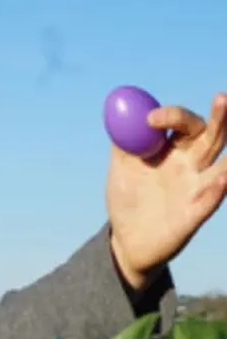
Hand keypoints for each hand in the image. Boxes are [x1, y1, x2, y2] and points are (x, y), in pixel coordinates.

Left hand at [107, 93, 226, 289]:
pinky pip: (209, 200)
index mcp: (175, 152)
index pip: (185, 125)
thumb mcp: (121, 169)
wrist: (126, 240)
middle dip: (220, 117)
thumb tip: (121, 114)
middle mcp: (193, 167)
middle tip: (221, 97)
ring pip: (222, 167)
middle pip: (212, 137)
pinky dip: (217, 189)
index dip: (173, 116)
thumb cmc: (128, 200)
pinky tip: (222, 179)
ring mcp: (197, 190)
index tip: (151, 119)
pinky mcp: (194, 215)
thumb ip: (123, 143)